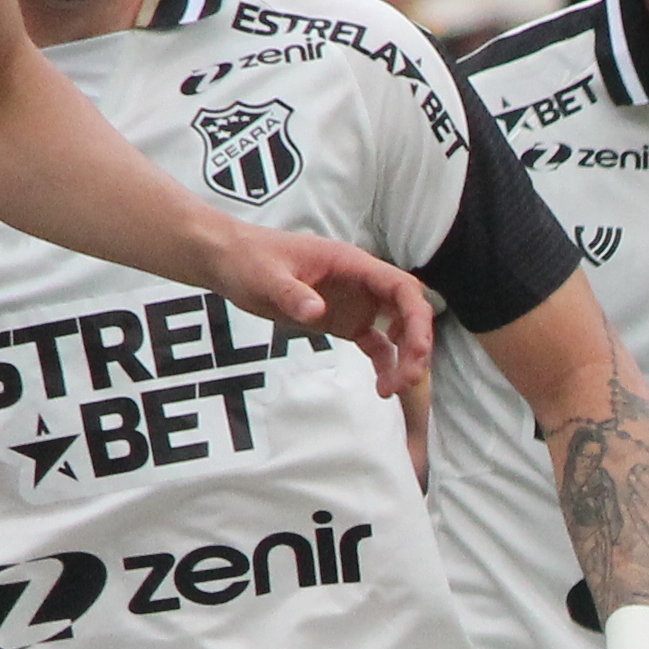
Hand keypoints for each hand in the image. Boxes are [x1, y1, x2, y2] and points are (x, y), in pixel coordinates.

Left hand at [218, 228, 431, 395]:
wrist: (231, 261)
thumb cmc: (249, 259)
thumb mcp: (266, 276)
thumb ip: (292, 293)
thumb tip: (317, 312)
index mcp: (352, 264)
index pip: (401, 287)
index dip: (417, 317)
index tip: (417, 349)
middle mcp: (363, 283)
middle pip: (408, 312)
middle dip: (416, 345)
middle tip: (406, 379)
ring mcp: (357, 303)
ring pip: (398, 331)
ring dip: (404, 359)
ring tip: (391, 389)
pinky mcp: (345, 321)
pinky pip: (376, 344)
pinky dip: (385, 364)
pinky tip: (382, 387)